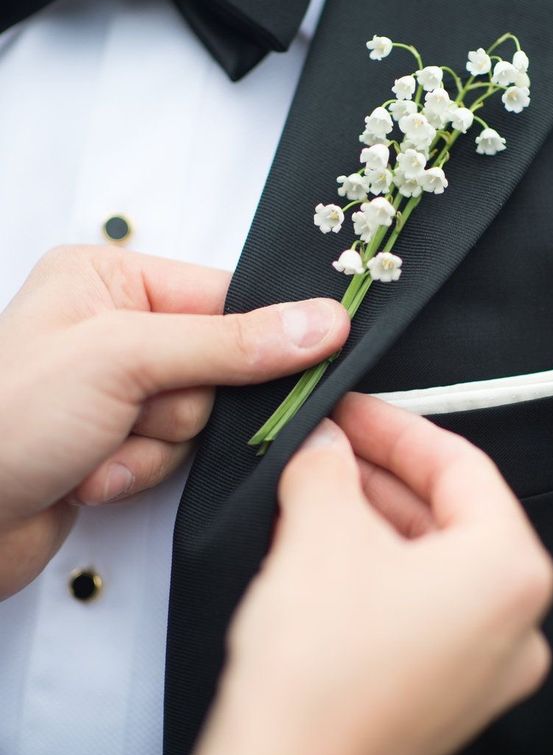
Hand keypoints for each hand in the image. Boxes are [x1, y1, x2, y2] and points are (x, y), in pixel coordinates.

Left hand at [0, 245, 348, 599]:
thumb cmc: (5, 419)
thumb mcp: (123, 360)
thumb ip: (228, 343)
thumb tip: (320, 323)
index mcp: (108, 278)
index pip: (224, 295)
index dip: (260, 334)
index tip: (305, 356)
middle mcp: (113, 326)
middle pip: (220, 363)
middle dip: (180, 405)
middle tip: (133, 412)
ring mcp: (114, 386)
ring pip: (199, 416)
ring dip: (154, 446)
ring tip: (96, 448)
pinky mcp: (114, 439)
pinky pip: (171, 454)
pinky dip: (136, 472)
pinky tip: (88, 476)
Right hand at [168, 395, 552, 754]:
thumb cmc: (321, 665)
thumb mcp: (320, 529)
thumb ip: (328, 466)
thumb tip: (324, 443)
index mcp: (512, 570)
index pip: (461, 466)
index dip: (395, 427)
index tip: (351, 409)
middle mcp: (517, 623)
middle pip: (449, 516)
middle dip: (380, 475)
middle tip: (327, 446)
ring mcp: (485, 670)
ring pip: (431, 565)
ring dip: (373, 522)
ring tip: (315, 492)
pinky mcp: (445, 700)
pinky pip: (419, 612)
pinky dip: (375, 574)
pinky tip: (323, 552)